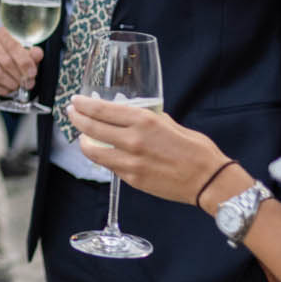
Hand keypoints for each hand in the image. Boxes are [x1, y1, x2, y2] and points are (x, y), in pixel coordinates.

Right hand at [0, 29, 40, 95]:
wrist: (3, 57)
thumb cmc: (17, 53)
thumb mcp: (29, 51)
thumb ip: (34, 53)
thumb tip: (37, 54)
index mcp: (4, 34)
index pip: (13, 47)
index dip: (24, 62)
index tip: (32, 73)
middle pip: (6, 62)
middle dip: (20, 76)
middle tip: (28, 83)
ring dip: (11, 84)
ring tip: (18, 85)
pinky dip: (1, 89)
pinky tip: (8, 88)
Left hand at [64, 95, 244, 207]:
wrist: (208, 180)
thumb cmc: (196, 150)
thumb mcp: (171, 123)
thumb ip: (149, 118)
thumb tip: (134, 114)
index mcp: (143, 121)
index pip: (102, 110)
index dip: (84, 105)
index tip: (75, 100)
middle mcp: (132, 140)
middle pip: (91, 128)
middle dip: (77, 119)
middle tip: (71, 113)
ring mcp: (130, 161)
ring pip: (93, 151)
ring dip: (83, 142)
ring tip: (82, 136)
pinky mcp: (131, 179)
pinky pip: (109, 165)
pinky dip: (102, 157)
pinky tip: (102, 153)